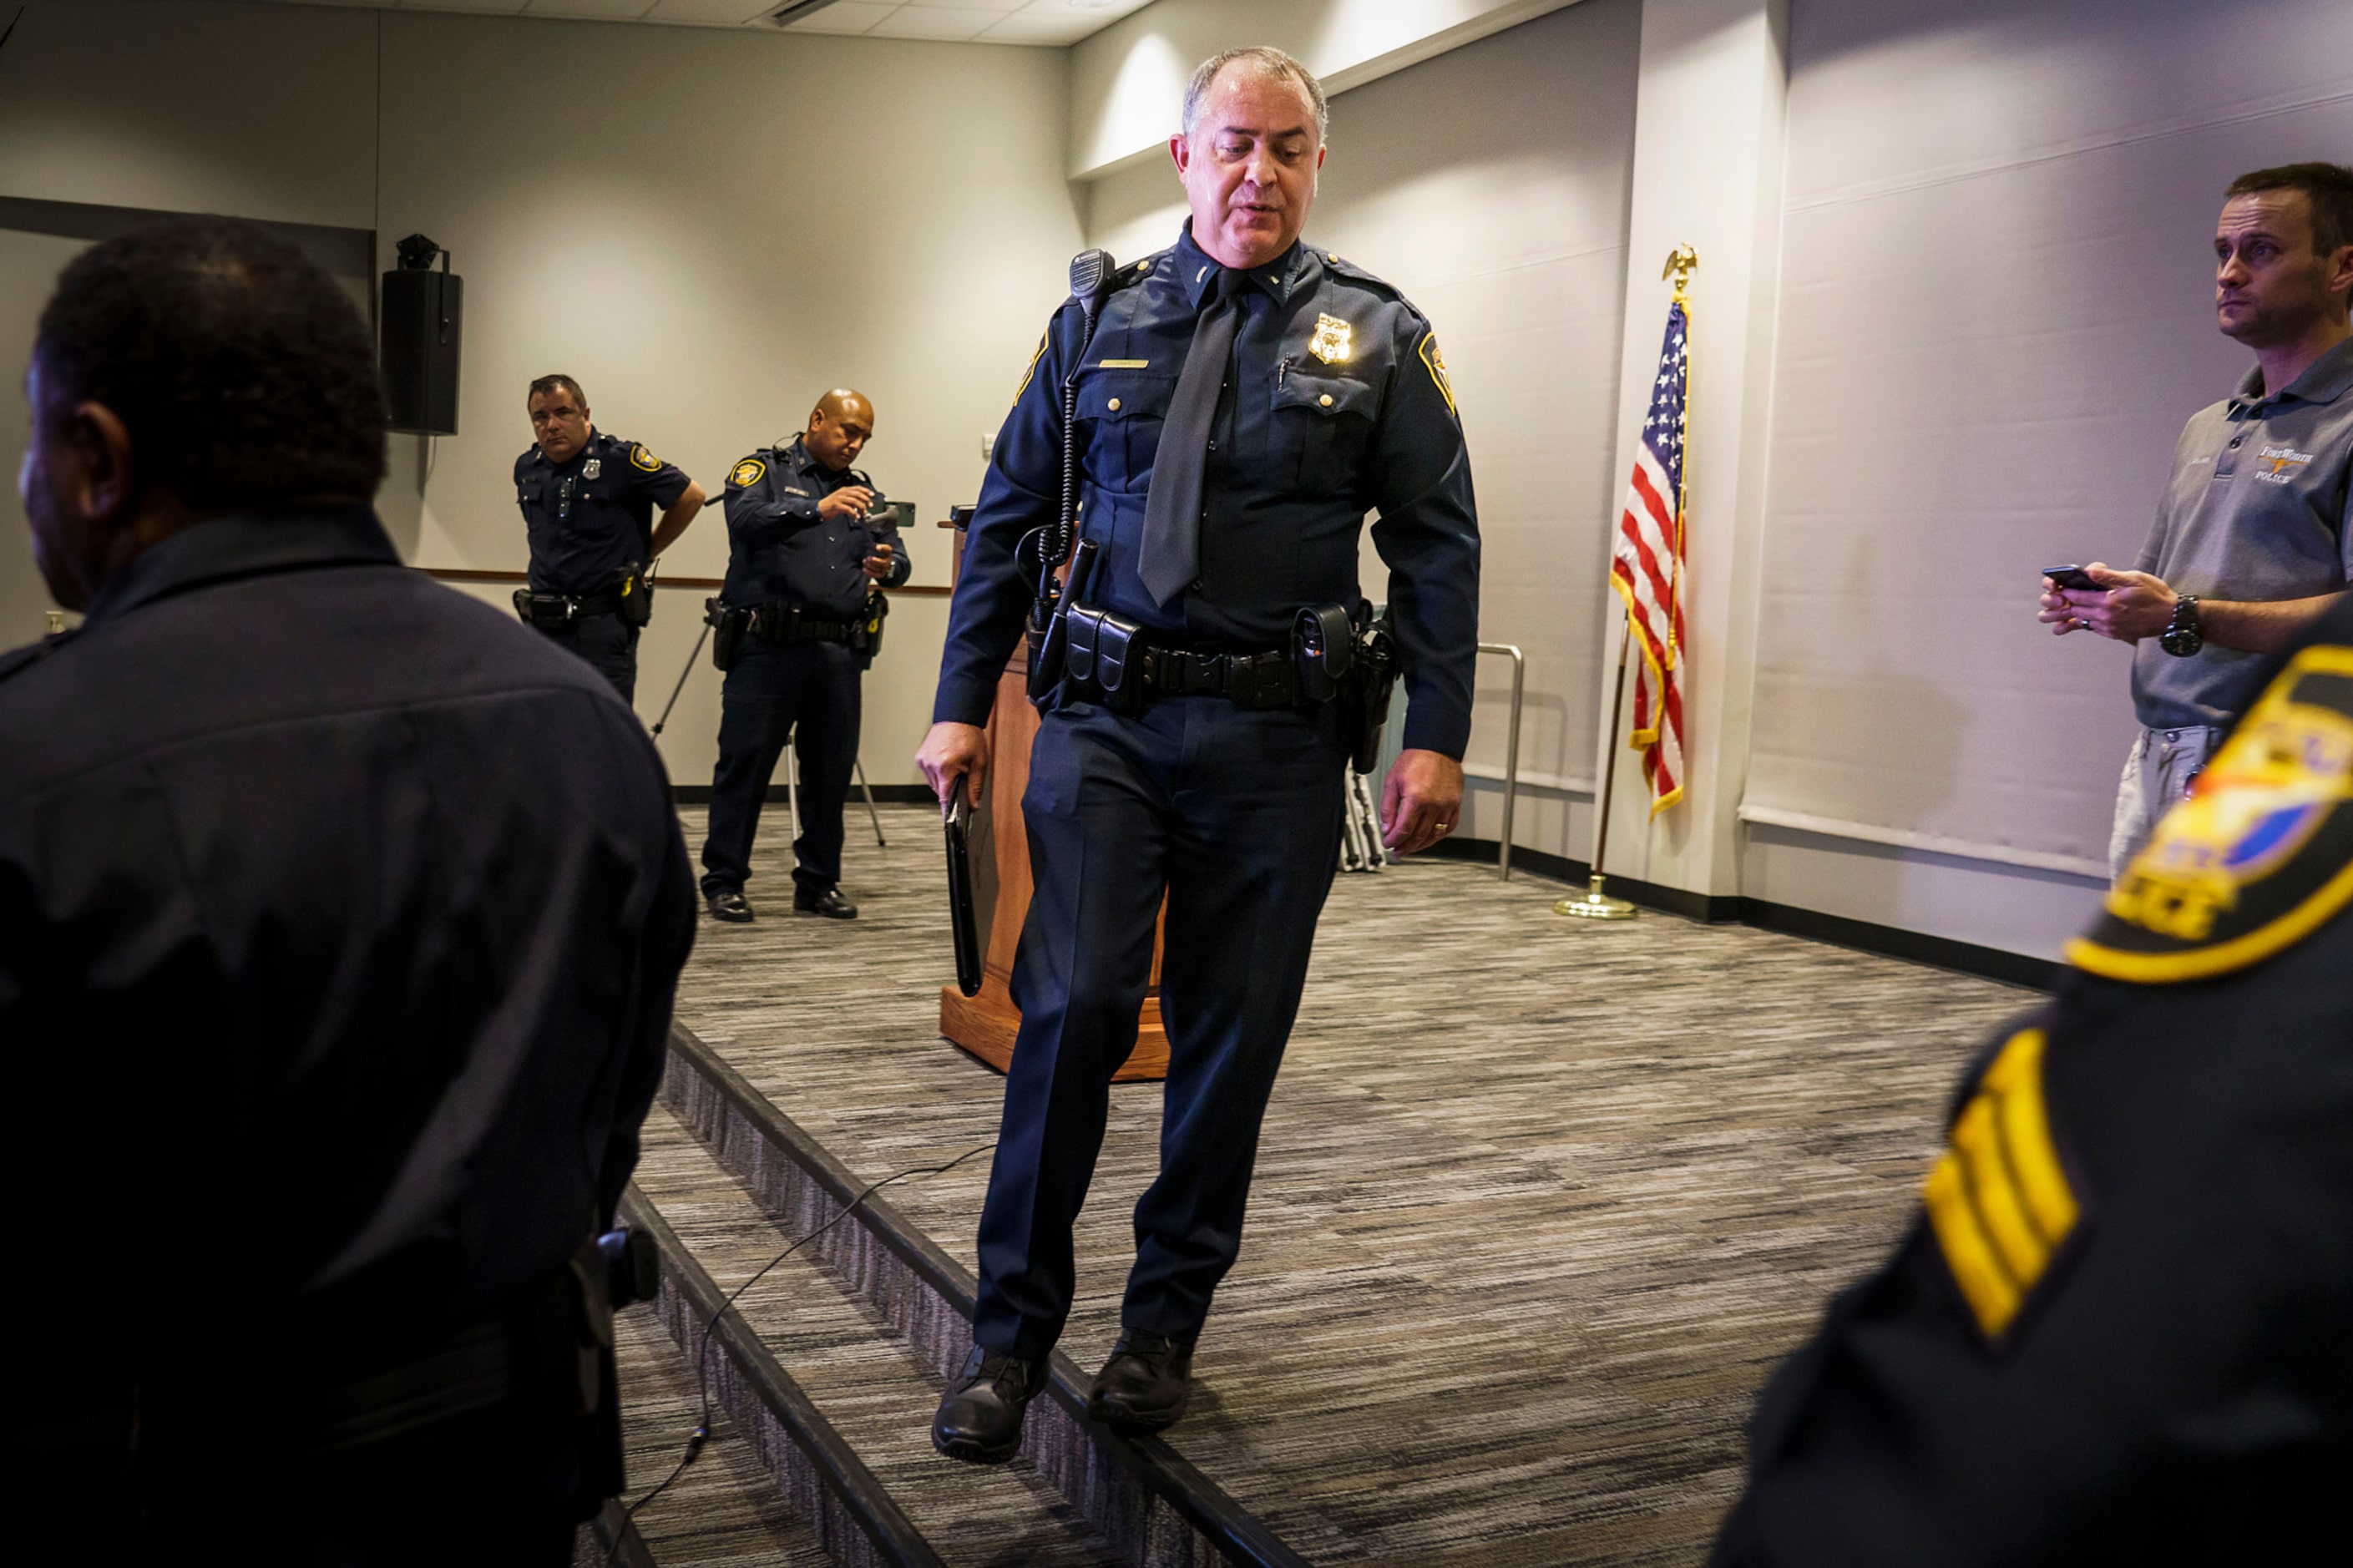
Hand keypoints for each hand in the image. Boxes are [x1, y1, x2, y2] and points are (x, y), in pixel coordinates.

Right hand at [818, 485, 875, 521]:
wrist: (819, 509)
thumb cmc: (831, 506)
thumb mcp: (842, 499)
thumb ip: (851, 500)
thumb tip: (862, 504)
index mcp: (844, 490)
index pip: (857, 488)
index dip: (866, 491)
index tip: (872, 495)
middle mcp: (842, 493)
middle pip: (857, 494)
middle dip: (866, 499)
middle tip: (870, 505)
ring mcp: (839, 498)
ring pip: (854, 500)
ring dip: (861, 507)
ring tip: (864, 512)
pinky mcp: (836, 505)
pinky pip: (848, 508)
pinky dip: (854, 513)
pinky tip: (857, 517)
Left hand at [863, 542, 894, 580]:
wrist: (879, 561)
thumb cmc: (875, 552)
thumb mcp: (876, 547)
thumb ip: (873, 545)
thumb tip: (868, 544)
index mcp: (887, 552)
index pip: (888, 549)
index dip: (883, 548)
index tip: (877, 547)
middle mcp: (888, 560)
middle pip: (884, 562)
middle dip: (876, 561)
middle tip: (869, 558)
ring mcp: (885, 568)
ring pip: (878, 569)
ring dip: (870, 566)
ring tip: (864, 561)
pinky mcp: (881, 574)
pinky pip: (876, 575)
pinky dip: (870, 573)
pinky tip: (864, 569)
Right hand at [918, 721, 988, 809]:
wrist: (957, 717)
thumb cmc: (969, 736)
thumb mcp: (979, 763)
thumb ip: (975, 786)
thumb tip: (974, 804)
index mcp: (946, 766)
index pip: (945, 797)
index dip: (948, 811)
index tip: (949, 821)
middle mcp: (931, 764)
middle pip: (940, 791)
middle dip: (951, 789)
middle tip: (961, 775)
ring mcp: (923, 760)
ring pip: (934, 784)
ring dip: (943, 781)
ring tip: (954, 765)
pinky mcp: (920, 757)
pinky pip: (929, 774)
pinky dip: (937, 773)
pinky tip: (945, 762)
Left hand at [1381, 748, 1463, 855]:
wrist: (1436, 746)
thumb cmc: (1415, 759)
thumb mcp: (1392, 781)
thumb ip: (1388, 808)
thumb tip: (1387, 827)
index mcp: (1416, 799)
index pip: (1403, 830)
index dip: (1393, 841)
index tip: (1388, 844)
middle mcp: (1434, 804)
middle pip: (1418, 836)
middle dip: (1405, 847)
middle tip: (1397, 851)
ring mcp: (1447, 805)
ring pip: (1435, 835)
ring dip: (1421, 845)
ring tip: (1411, 848)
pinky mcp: (1456, 804)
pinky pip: (1449, 827)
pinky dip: (1438, 835)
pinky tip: (1430, 837)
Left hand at [2040, 561, 2174, 641]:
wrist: (2171, 617)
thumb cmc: (2155, 595)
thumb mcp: (2134, 579)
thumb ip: (2110, 576)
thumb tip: (2090, 571)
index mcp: (2109, 602)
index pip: (2078, 597)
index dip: (2065, 592)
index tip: (2055, 588)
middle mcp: (2106, 617)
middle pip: (2077, 611)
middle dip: (2063, 607)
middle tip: (2048, 605)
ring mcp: (2110, 628)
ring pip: (2084, 622)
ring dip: (2071, 618)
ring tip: (2056, 619)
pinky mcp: (2115, 634)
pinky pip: (2094, 629)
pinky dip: (2086, 624)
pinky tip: (2082, 620)